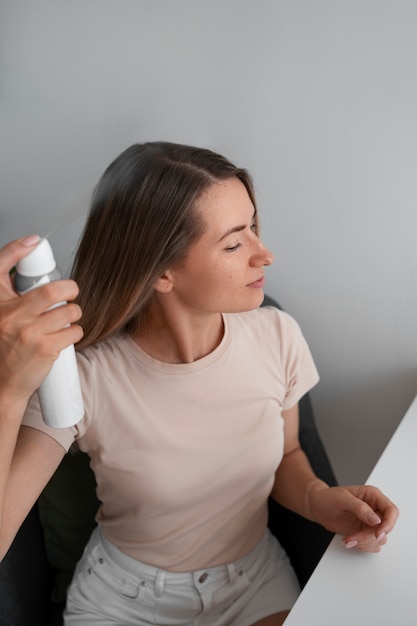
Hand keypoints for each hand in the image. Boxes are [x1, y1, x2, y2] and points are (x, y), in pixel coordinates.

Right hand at [0, 236, 82, 406]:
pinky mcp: (45, 348)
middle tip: (71, 292)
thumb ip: (14, 299)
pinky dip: (75, 331)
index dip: (16, 249)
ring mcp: (28, 332)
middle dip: (69, 289)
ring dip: (74, 313)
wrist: (2, 386)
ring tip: (67, 318)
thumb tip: (39, 279)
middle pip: (49, 291)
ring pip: (67, 311)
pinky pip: (73, 330)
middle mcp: (9, 316)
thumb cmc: (4, 351)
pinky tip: (66, 335)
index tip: (33, 241)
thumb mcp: (1, 318)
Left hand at [309, 482, 398, 551]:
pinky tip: (350, 540)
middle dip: (370, 537)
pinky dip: (362, 546)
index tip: (378, 533)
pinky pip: (372, 544)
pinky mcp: (365, 532)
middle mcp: (375, 509)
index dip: (388, 524)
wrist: (317, 507)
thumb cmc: (328, 498)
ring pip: (379, 539)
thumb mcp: (342, 499)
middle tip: (353, 538)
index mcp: (373, 496)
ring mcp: (370, 522)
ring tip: (348, 539)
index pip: (391, 511)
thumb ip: (360, 508)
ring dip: (364, 543)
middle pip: (385, 529)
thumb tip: (376, 519)